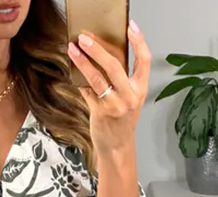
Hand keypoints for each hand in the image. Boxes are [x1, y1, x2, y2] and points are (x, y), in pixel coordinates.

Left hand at [67, 21, 150, 157]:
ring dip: (82, 62)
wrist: (117, 146)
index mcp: (140, 89)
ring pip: (97, 78)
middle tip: (85, 38)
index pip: (144, 60)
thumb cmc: (122, 121)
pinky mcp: (100, 112)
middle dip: (97, 49)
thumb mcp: (130, 99)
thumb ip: (123, 80)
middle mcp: (129, 96)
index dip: (139, 42)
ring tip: (73, 50)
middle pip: (114, 66)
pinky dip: (79, 80)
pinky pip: (87, 91)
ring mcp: (114, 105)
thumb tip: (104, 56)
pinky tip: (73, 71)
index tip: (130, 27)